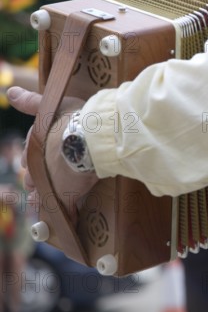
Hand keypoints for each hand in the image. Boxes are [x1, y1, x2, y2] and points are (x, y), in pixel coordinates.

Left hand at [7, 86, 98, 221]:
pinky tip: (69, 220)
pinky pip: (63, 207)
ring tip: (49, 207)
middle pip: (34, 177)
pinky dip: (66, 214)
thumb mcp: (53, 105)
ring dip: (45, 200)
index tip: (38, 165)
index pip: (29, 155)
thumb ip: (30, 102)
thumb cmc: (76, 117)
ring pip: (44, 195)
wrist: (95, 134)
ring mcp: (51, 180)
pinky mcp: (66, 192)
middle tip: (41, 188)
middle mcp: (38, 164)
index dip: (33, 160)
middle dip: (37, 182)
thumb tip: (10, 91)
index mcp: (34, 144)